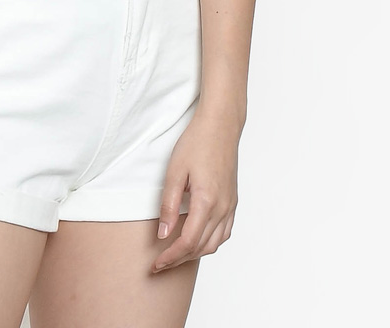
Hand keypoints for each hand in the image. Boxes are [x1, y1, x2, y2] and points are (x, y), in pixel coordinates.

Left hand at [151, 110, 239, 273]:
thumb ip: (168, 205)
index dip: (170, 257)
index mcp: (207, 201)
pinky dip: (210, 243)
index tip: (156, 264)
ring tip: (175, 255)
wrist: (220, 125)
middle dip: (179, 260)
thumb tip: (163, 234)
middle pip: (201, 247)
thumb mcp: (175, 171)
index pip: (187, 242)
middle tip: (160, 264)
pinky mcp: (233, 201)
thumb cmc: (196, 142)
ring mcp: (231, 206)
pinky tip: (197, 240)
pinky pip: (224, 233)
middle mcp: (222, 208)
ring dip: (195, 254)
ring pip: (215, 244)